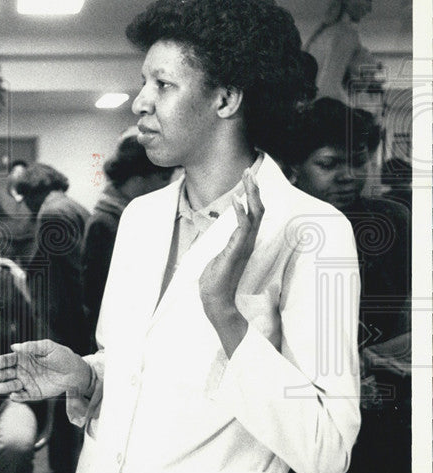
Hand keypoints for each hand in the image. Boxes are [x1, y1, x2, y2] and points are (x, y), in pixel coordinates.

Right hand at [0, 339, 91, 401]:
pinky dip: (17, 397)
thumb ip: (32, 347)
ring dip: (3, 387)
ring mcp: (27, 382)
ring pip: (11, 385)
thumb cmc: (62, 356)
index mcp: (23, 358)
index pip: (7, 360)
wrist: (75, 371)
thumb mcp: (48, 347)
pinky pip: (23, 396)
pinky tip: (13, 396)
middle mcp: (22, 370)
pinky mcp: (34, 393)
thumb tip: (14, 346)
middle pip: (6, 373)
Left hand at [198, 169, 261, 355]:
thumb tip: (214, 238)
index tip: (247, 178)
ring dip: (251, 195)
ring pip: (254, 216)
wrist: (216, 302)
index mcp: (243, 241)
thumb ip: (221, 245)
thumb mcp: (216, 256)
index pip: (252, 213)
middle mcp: (247, 242)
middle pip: (257, 210)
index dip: (251, 195)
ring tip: (247, 177)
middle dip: (253, 189)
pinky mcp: (236, 253)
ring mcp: (243, 247)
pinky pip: (242, 230)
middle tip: (249, 170)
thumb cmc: (215, 282)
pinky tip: (237, 201)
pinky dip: (241, 214)